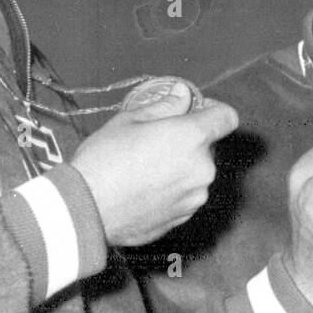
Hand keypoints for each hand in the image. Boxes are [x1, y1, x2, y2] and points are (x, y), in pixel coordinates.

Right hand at [72, 86, 238, 246]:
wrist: (85, 211)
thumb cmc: (103, 161)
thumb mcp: (128, 120)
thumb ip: (164, 105)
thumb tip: (182, 95)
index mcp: (193, 137)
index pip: (227, 117)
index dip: (213, 110)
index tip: (194, 112)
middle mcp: (203, 168)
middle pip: (208, 147)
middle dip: (188, 142)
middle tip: (155, 142)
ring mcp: (195, 197)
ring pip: (196, 174)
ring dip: (180, 168)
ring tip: (144, 170)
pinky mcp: (183, 218)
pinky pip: (185, 196)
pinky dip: (172, 191)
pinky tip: (144, 191)